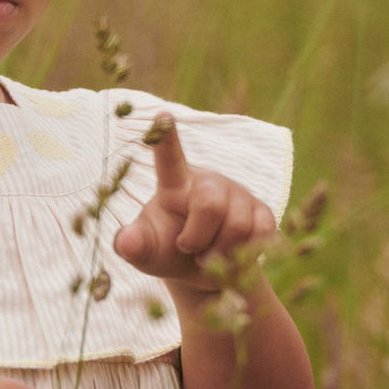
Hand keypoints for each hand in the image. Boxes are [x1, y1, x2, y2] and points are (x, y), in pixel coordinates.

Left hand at [113, 112, 275, 288]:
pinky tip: (231, 256)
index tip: (162, 115)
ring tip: (208, 256)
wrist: (202, 273)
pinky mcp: (262, 212)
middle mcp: (208, 182)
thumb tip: (126, 242)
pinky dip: (243, 255)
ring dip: (219, 253)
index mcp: (174, 184)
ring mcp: (237, 195)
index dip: (166, 138)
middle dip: (196, 238)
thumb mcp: (146, 252)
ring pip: (237, 225)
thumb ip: (133, 245)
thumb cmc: (167, 252)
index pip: (169, 158)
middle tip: (187, 249)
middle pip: (210, 204)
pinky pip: (260, 233)